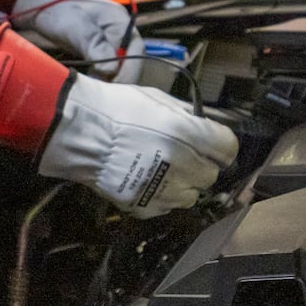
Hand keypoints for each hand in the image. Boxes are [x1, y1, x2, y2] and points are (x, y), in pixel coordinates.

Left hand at [12, 0, 145, 81]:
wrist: (41, 3)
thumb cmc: (59, 9)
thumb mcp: (77, 27)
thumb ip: (95, 46)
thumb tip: (110, 71)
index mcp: (122, 23)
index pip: (135, 53)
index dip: (127, 73)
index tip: (113, 89)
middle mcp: (120, 35)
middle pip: (129, 64)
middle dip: (117, 81)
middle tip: (101, 96)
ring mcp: (109, 44)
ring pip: (116, 70)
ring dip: (107, 82)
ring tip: (93, 93)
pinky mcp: (97, 53)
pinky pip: (104, 70)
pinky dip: (98, 79)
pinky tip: (88, 86)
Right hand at [41, 74, 236, 216]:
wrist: (77, 133)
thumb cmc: (115, 108)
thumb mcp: (155, 98)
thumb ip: (185, 114)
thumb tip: (203, 124)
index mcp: (188, 134)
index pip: (228, 149)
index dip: (219, 145)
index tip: (210, 144)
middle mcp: (183, 165)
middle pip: (211, 175)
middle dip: (199, 164)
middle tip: (179, 154)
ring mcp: (165, 190)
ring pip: (191, 195)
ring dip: (182, 183)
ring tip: (160, 170)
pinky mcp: (146, 207)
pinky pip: (166, 206)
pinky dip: (160, 196)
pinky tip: (143, 180)